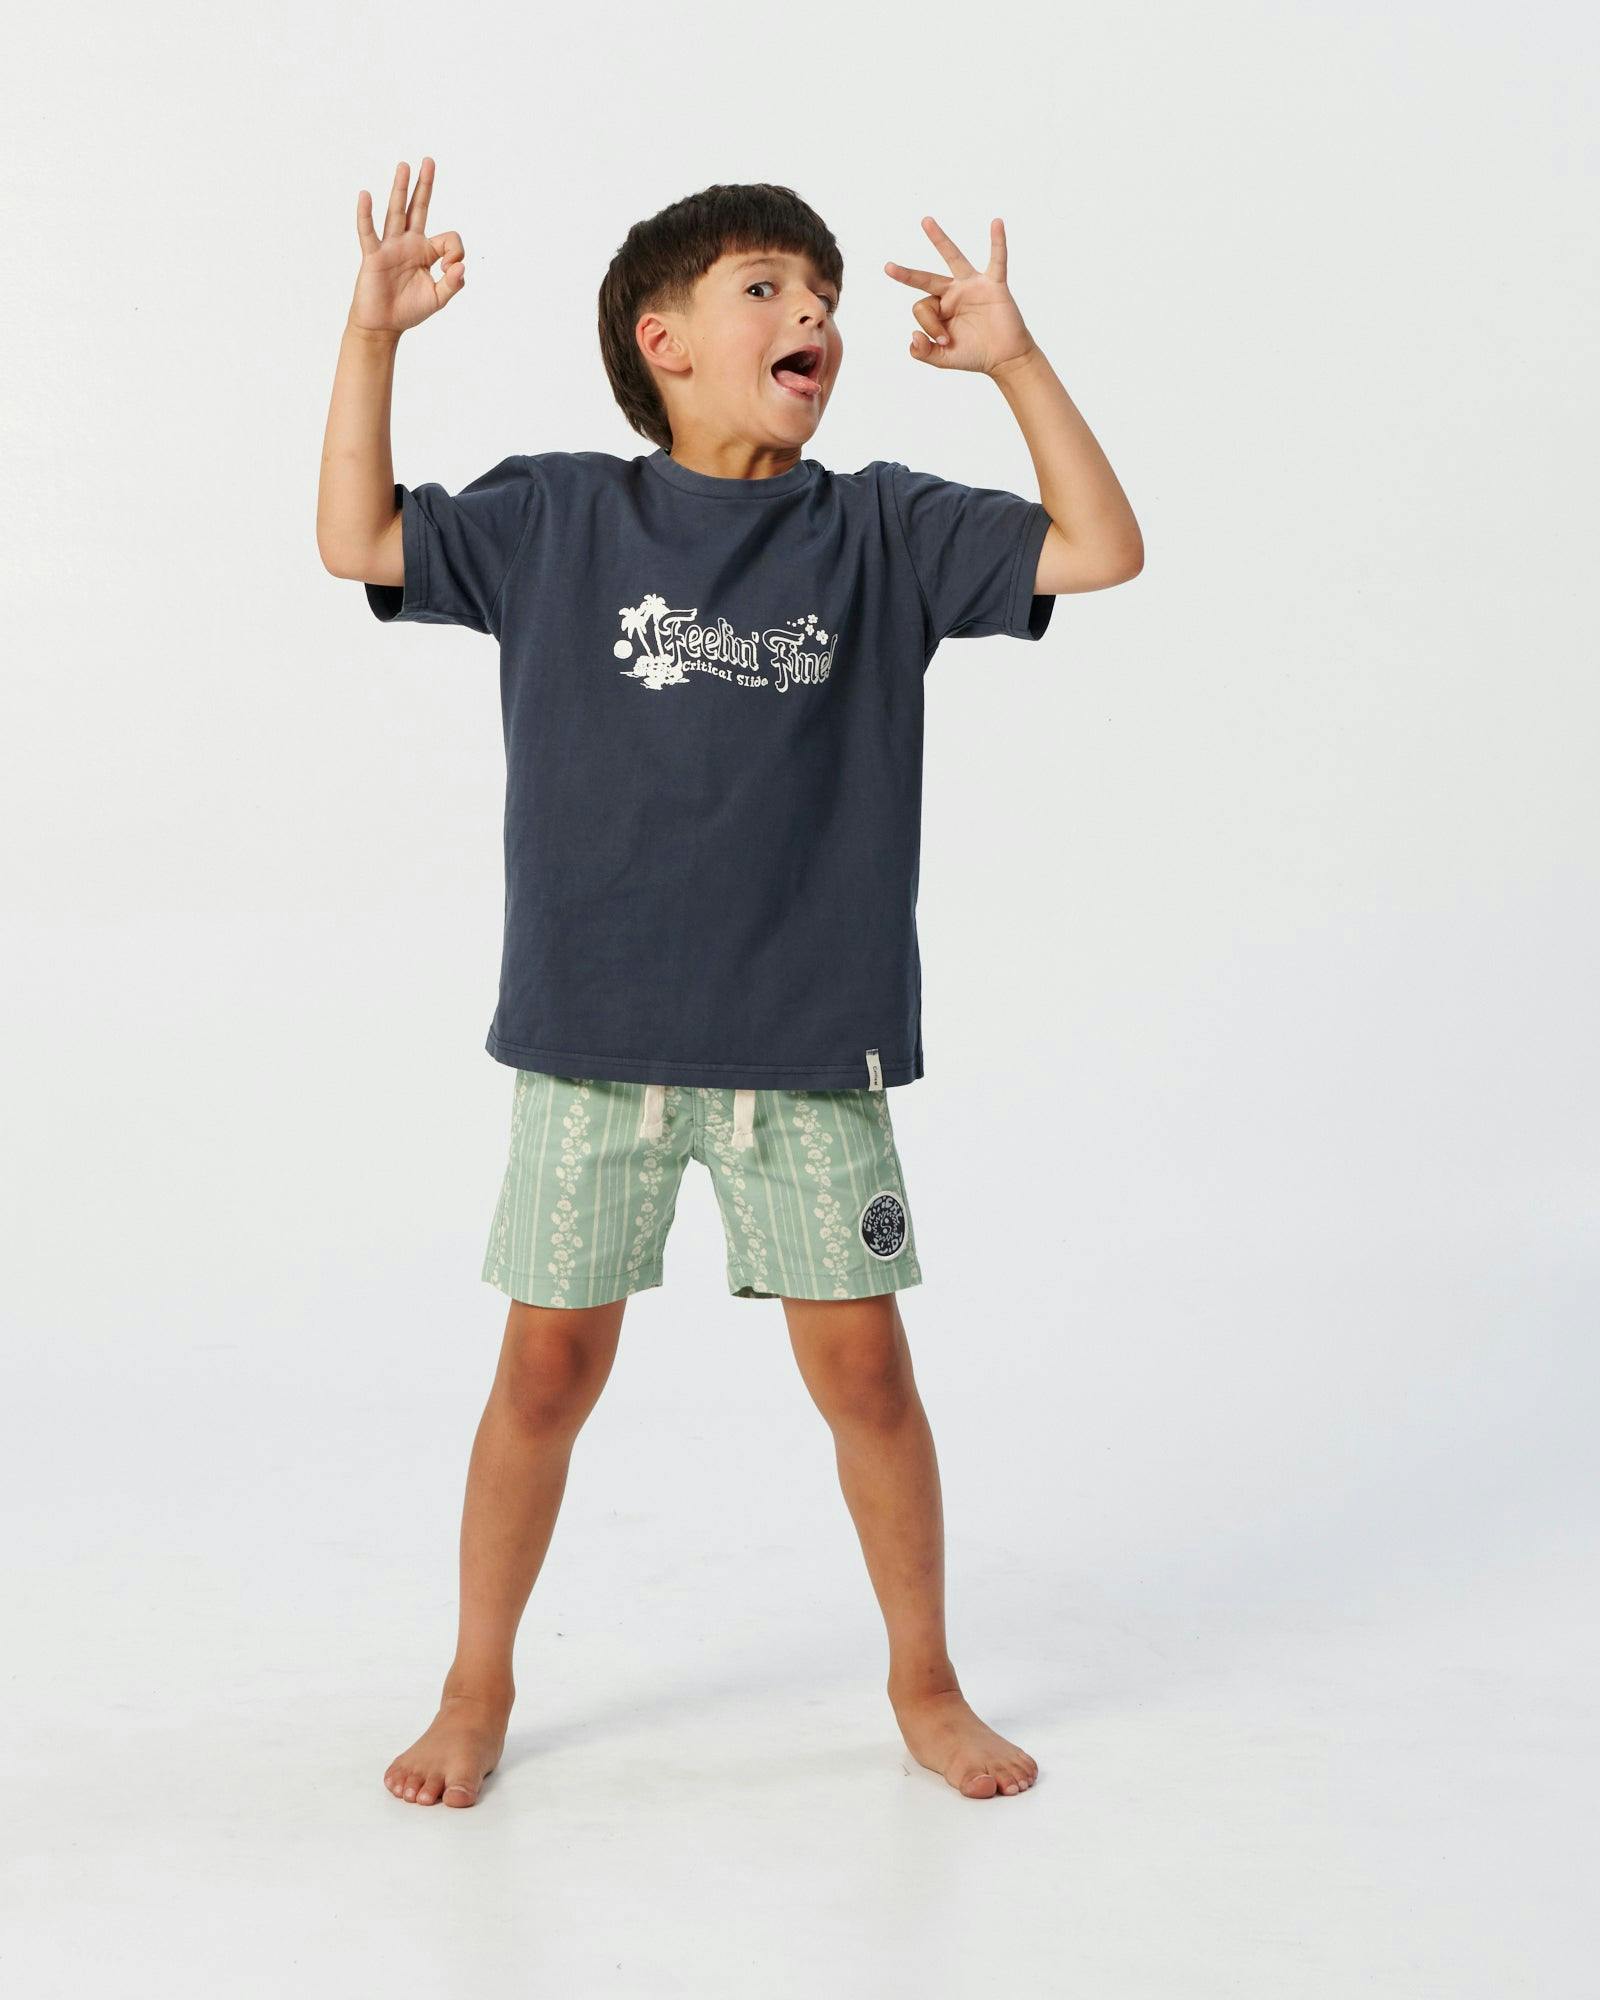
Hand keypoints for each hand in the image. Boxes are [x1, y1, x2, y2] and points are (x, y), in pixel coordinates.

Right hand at [348, 157, 464, 336]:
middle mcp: (408, 243)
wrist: (383, 325)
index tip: (450, 270)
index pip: (448, 238)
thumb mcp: (439, 299)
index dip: (456, 252)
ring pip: (396, 212)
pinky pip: (368, 231)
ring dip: (400, 189)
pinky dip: (366, 214)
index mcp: (426, 251)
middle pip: (417, 208)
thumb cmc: (409, 310)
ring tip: (404, 165)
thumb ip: (453, 283)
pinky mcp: (373, 255)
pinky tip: (366, 195)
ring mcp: (390, 246)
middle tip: (429, 161)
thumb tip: (461, 266)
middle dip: (424, 185)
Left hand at [883, 216, 1035, 376]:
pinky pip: (997, 259)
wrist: (1004, 358)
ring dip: (939, 240)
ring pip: (953, 258)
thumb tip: (913, 335)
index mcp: (939, 308)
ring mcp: (973, 286)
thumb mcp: (942, 358)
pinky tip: (996, 223)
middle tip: (888, 268)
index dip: (929, 325)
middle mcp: (953, 293)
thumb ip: (923, 352)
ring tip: (925, 222)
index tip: (944, 340)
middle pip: (925, 278)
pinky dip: (998, 242)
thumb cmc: (974, 355)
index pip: (922, 308)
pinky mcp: (994, 285)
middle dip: (907, 275)